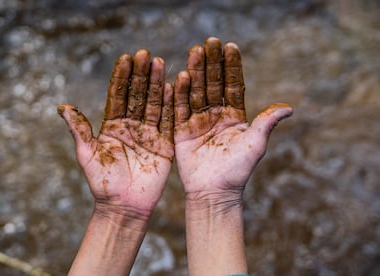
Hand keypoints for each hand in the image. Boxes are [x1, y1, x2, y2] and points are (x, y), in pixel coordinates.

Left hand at [58, 49, 173, 218]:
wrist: (123, 207)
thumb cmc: (103, 184)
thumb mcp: (87, 155)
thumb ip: (79, 130)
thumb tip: (61, 106)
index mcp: (113, 127)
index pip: (118, 96)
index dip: (122, 78)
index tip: (125, 58)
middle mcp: (131, 127)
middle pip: (138, 96)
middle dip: (140, 75)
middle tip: (145, 54)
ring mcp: (149, 134)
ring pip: (153, 104)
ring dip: (156, 84)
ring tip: (159, 63)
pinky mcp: (163, 145)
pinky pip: (167, 122)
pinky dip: (170, 105)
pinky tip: (171, 87)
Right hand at [174, 37, 292, 206]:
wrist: (214, 192)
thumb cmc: (237, 170)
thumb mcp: (255, 144)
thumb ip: (267, 122)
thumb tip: (289, 106)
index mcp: (235, 116)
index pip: (233, 86)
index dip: (231, 67)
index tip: (230, 46)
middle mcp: (216, 115)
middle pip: (213, 84)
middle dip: (212, 63)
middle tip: (210, 42)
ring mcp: (198, 122)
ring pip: (196, 92)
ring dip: (196, 72)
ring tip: (195, 52)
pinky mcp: (182, 131)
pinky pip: (180, 109)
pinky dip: (180, 94)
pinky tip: (180, 76)